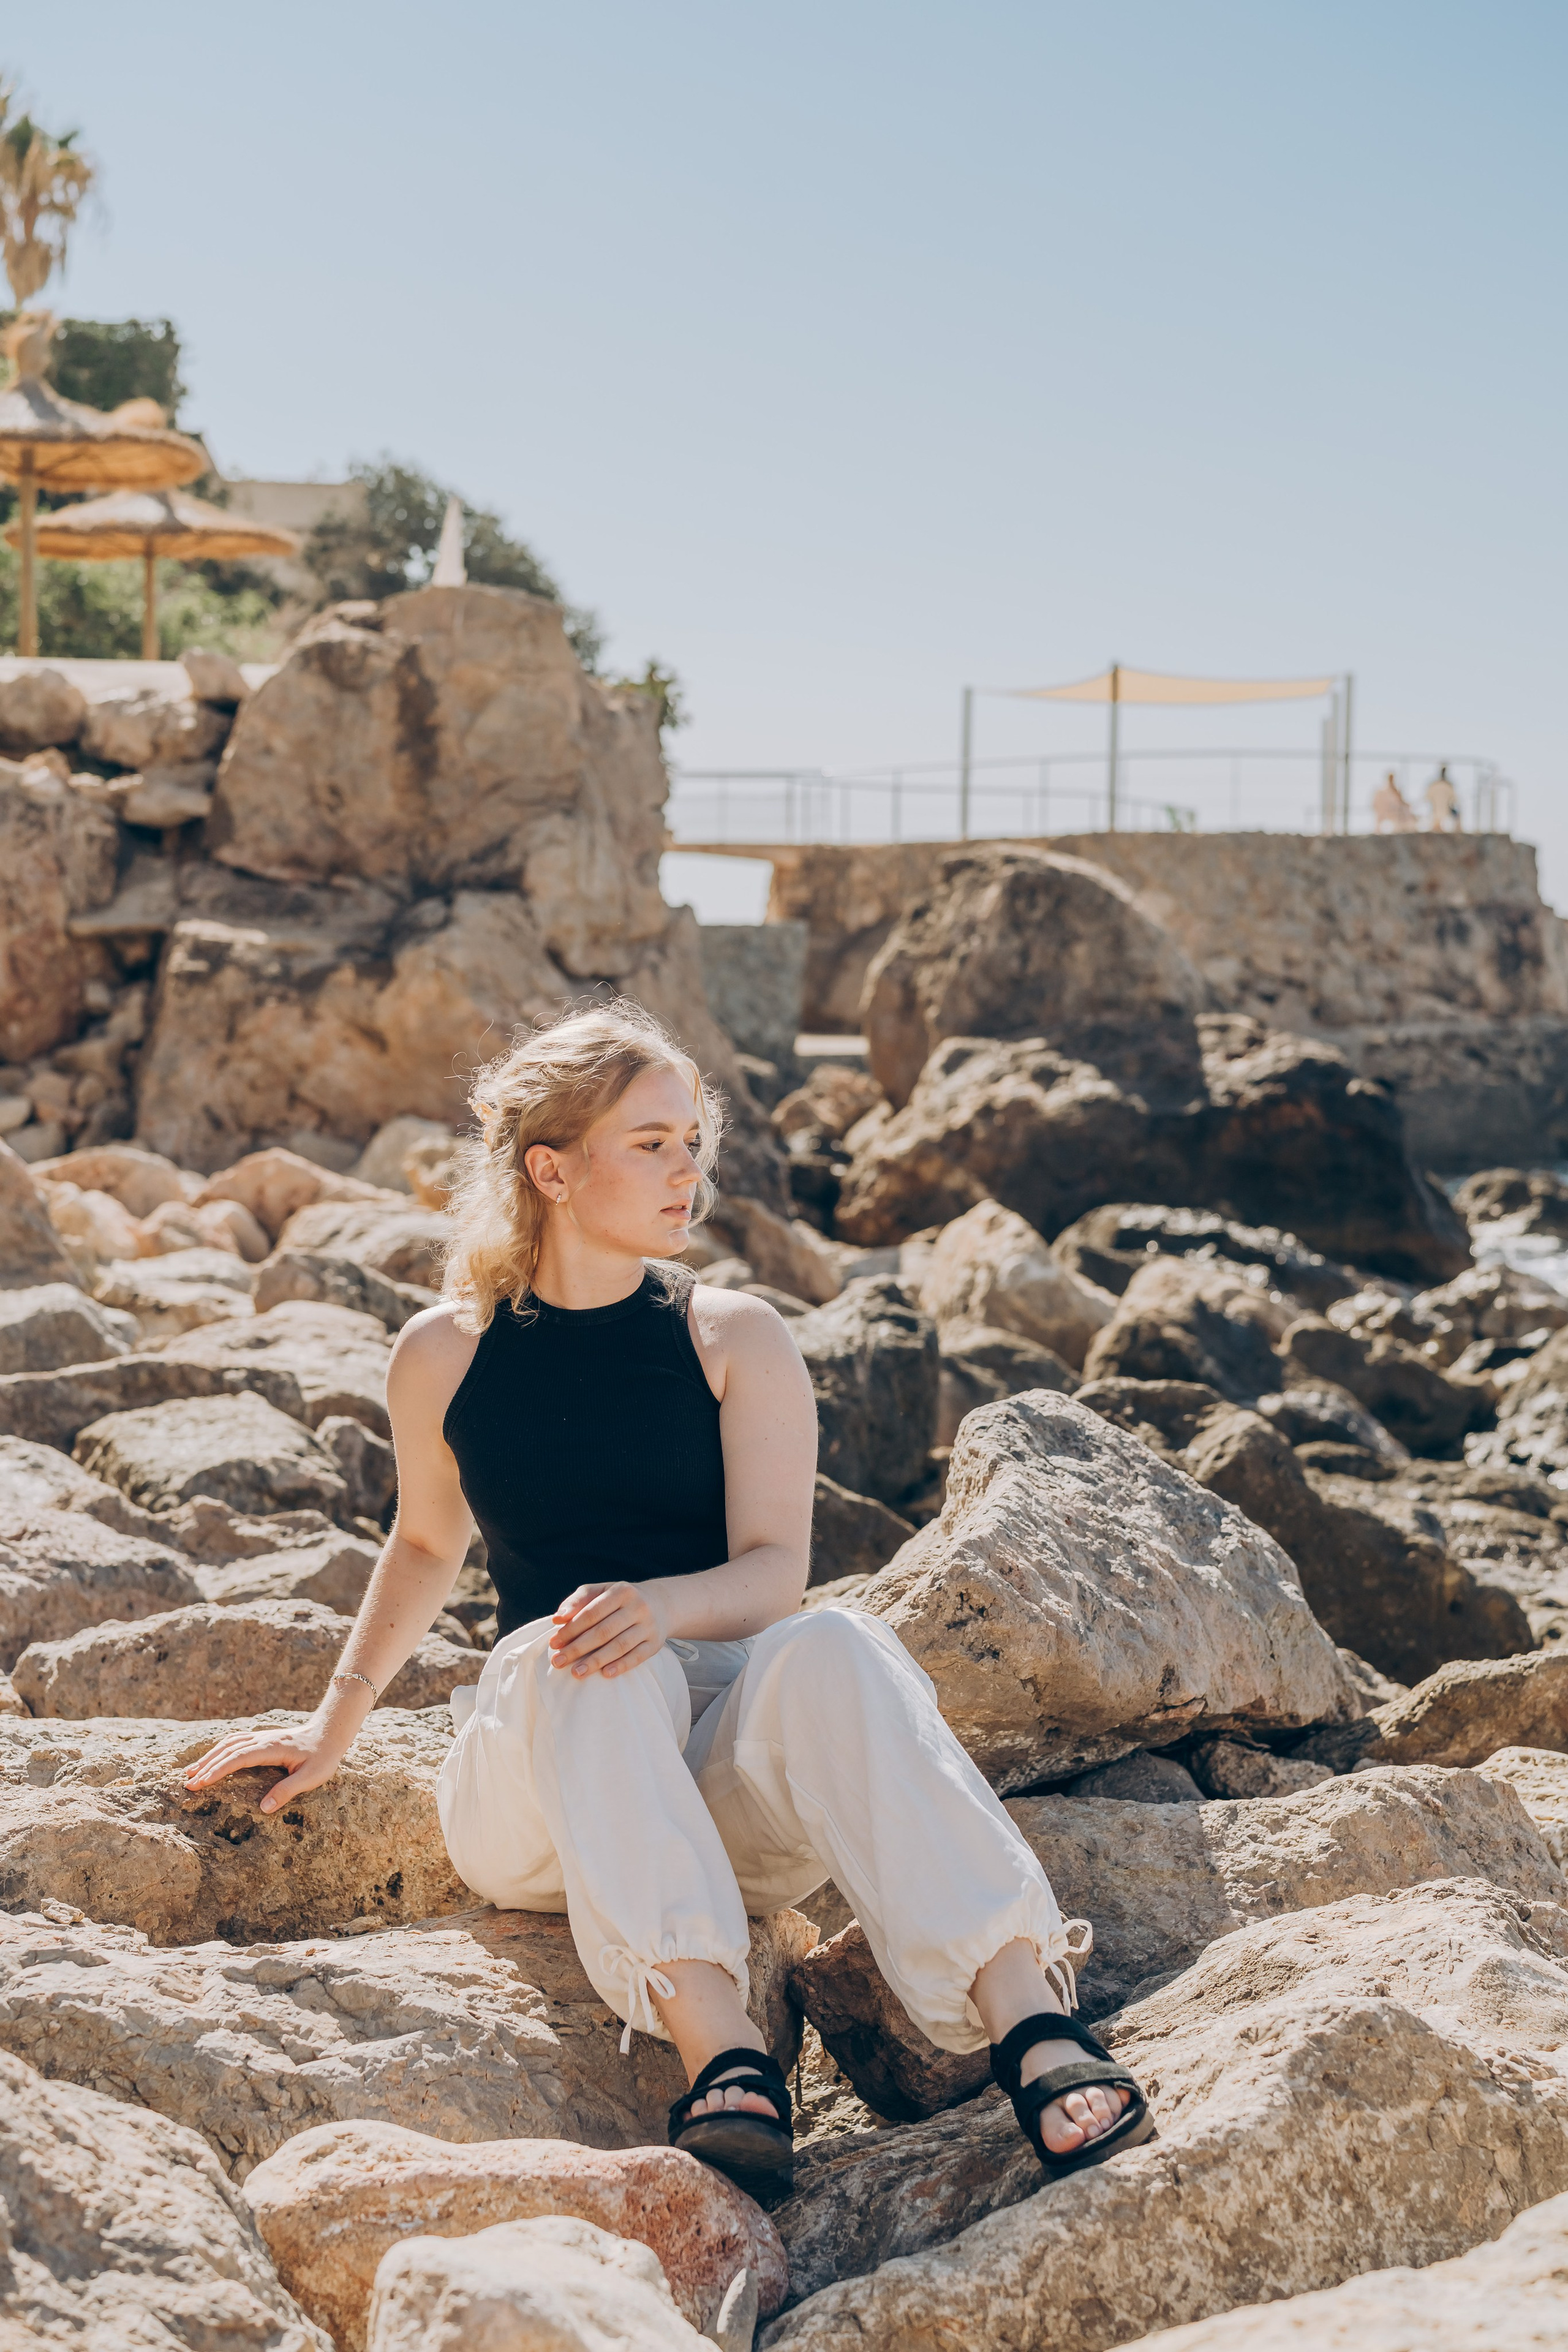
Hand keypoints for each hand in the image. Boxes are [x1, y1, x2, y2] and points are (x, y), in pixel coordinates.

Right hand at [182, 1715, 353, 1813]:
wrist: (330, 1733)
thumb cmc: (322, 1757)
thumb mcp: (311, 1777)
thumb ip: (287, 1791)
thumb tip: (263, 1809)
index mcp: (271, 1749)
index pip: (238, 1758)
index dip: (217, 1770)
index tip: (200, 1782)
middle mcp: (262, 1740)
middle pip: (228, 1750)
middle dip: (206, 1766)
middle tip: (187, 1783)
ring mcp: (261, 1737)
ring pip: (228, 1743)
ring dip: (209, 1756)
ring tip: (191, 1771)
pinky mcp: (262, 1738)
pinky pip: (235, 1741)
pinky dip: (219, 1750)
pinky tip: (212, 1758)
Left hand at [549, 1580, 668, 1678]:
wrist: (660, 1604)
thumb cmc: (619, 1599)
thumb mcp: (600, 1592)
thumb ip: (577, 1601)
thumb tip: (557, 1619)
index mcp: (621, 1591)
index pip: (592, 1613)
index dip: (571, 1629)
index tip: (554, 1643)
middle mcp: (637, 1607)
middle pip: (604, 1632)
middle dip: (578, 1648)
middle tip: (558, 1662)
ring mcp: (649, 1626)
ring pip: (620, 1646)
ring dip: (596, 1661)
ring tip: (576, 1672)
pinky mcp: (655, 1643)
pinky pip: (638, 1657)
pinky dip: (621, 1666)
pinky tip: (605, 1674)